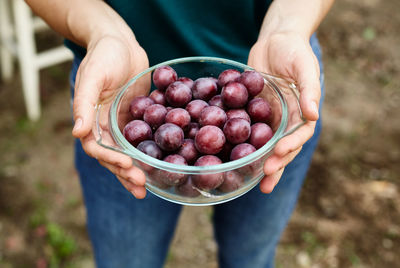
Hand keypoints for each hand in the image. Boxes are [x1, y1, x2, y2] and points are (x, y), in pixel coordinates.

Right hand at [71, 35, 149, 198]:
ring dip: (136, 171)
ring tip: (148, 187)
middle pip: (113, 156)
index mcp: (90, 119)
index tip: (127, 165)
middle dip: (125, 173)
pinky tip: (161, 165)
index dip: (110, 159)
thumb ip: (83, 103)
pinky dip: (148, 153)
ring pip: (128, 153)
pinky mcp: (138, 119)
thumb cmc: (103, 55)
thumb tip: (77, 132)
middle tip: (142, 186)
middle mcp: (105, 126)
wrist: (121, 43)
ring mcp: (121, 125)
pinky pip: (142, 140)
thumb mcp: (93, 75)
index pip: (97, 147)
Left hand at [248, 31, 320, 192]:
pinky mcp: (250, 112)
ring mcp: (267, 118)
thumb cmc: (294, 50)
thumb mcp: (305, 66)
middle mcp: (284, 120)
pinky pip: (245, 129)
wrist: (274, 40)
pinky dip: (239, 142)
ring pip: (263, 145)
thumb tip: (313, 115)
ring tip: (251, 182)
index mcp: (300, 112)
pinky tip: (229, 155)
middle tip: (265, 180)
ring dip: (259, 163)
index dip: (291, 146)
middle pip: (281, 148)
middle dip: (275, 164)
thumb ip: (309, 90)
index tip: (279, 153)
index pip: (299, 135)